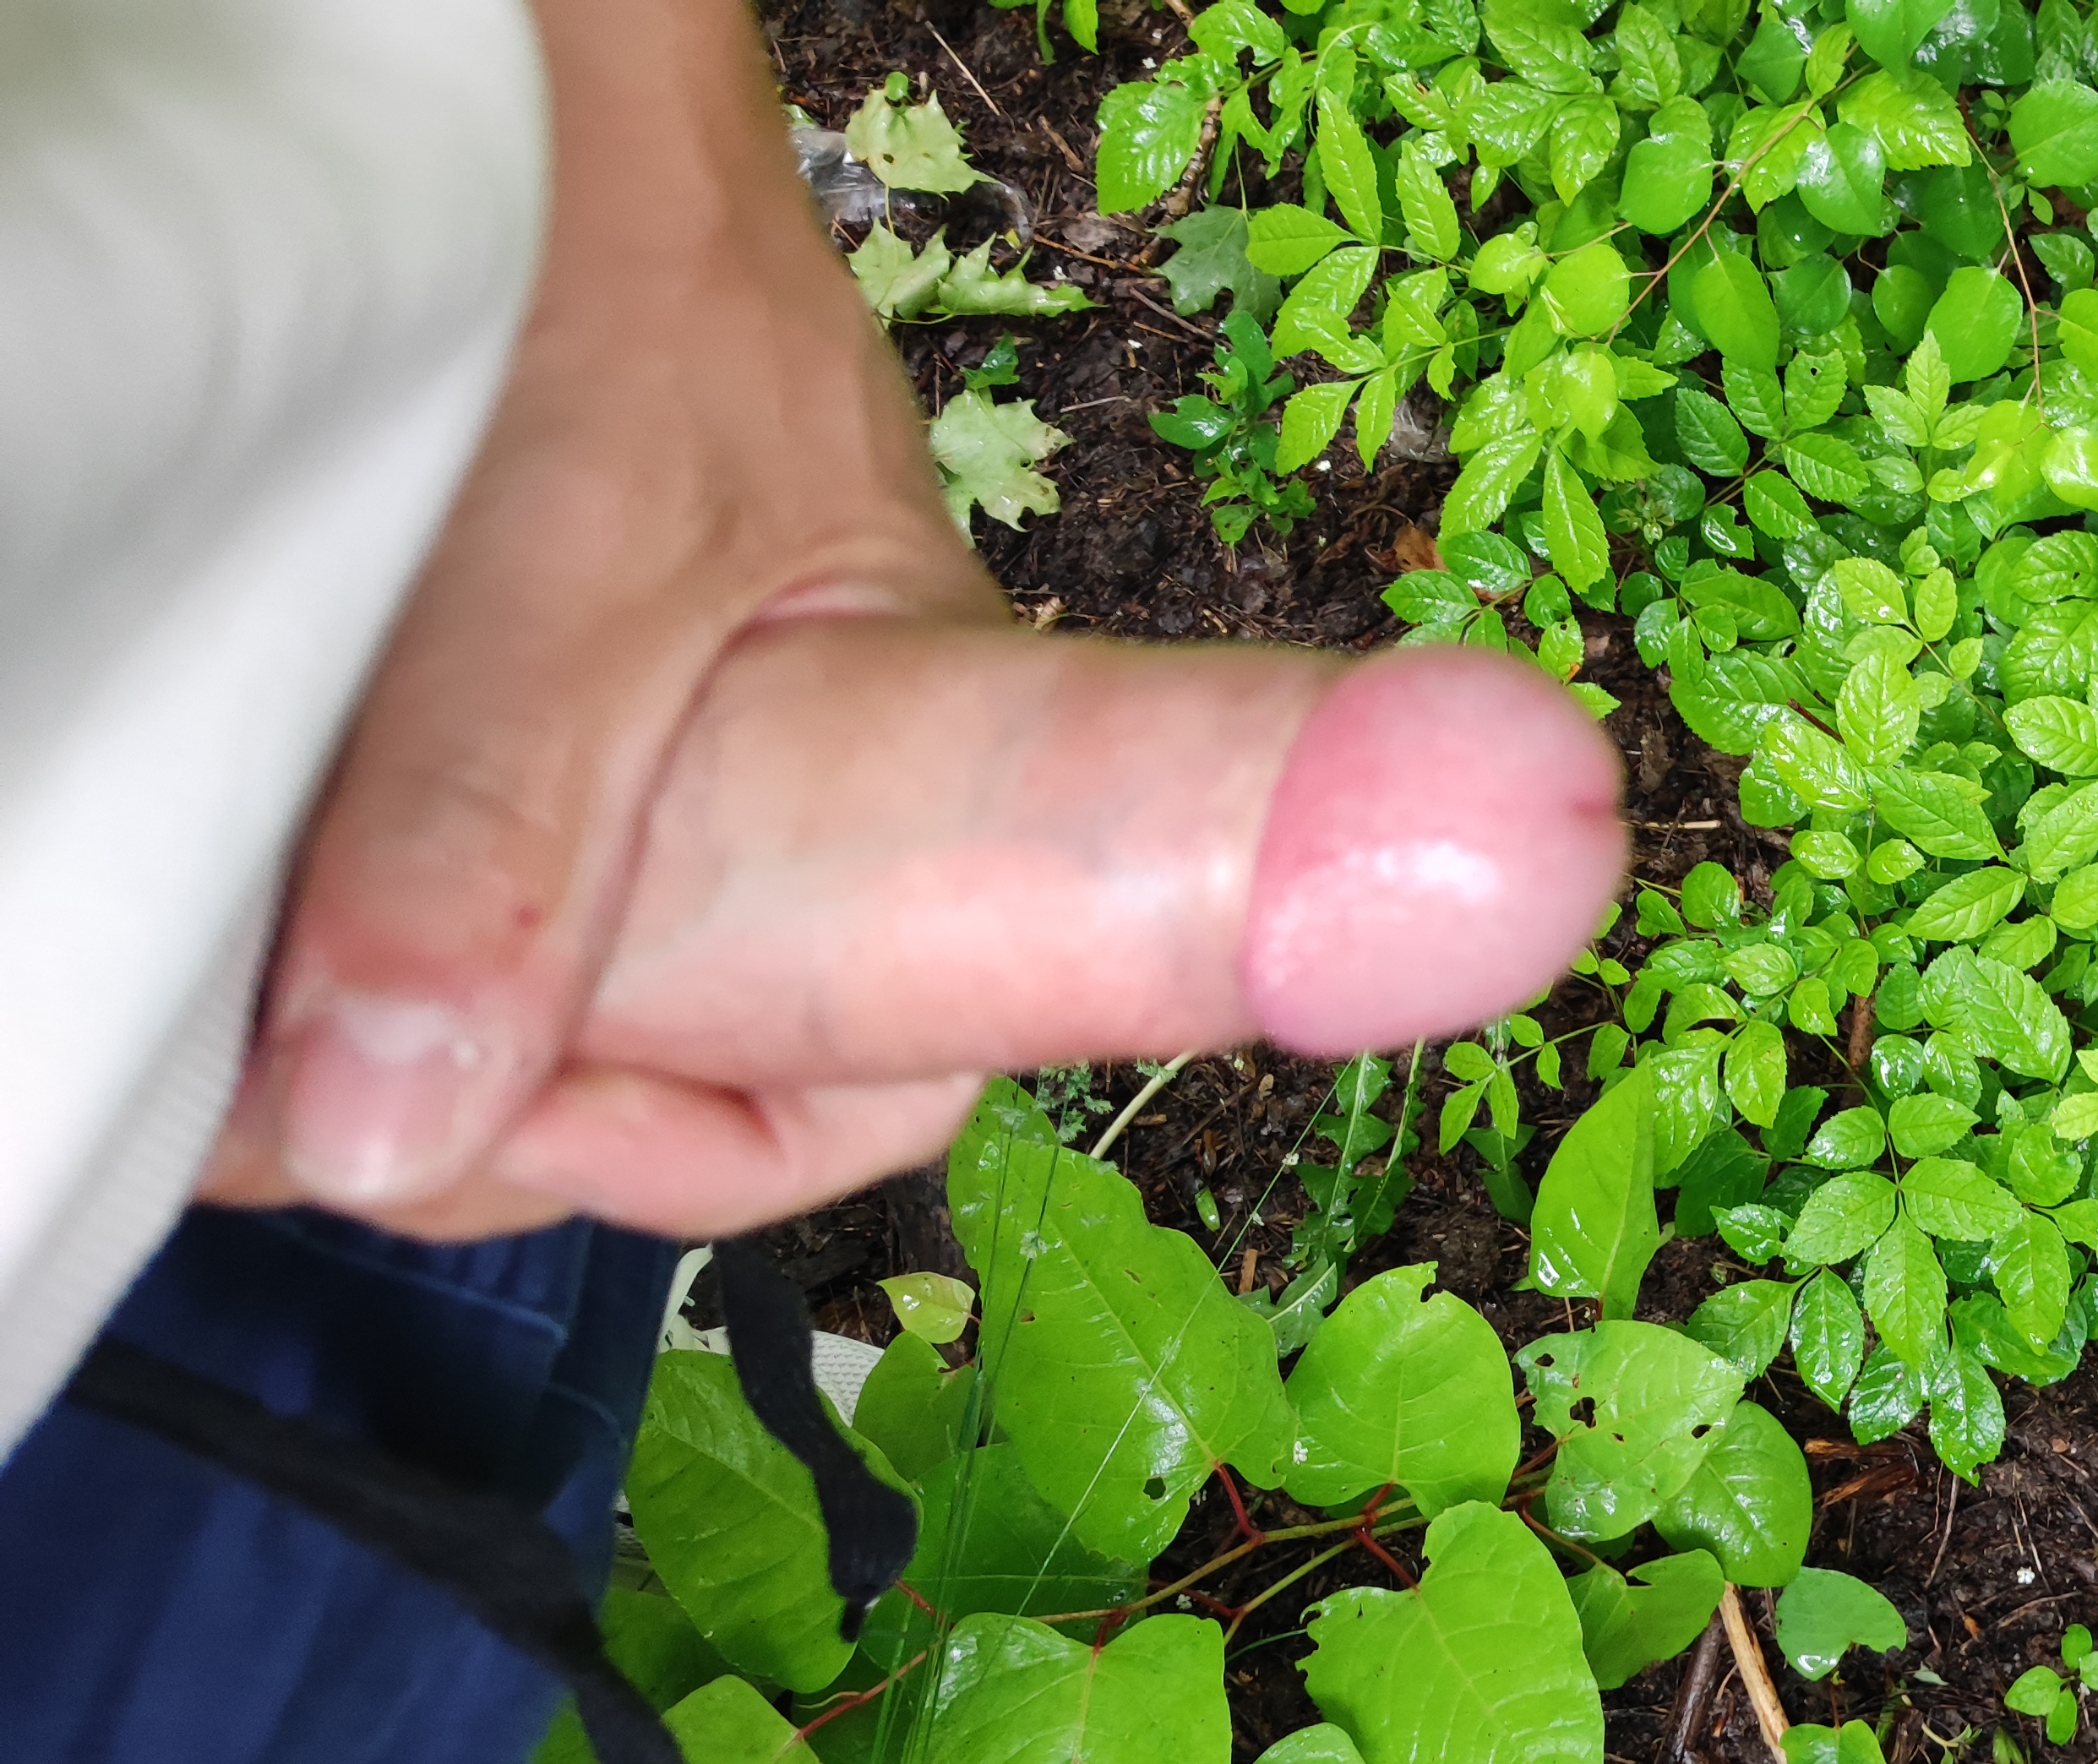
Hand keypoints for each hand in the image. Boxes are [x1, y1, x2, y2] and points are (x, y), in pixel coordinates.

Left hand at [194, 0, 1622, 1239]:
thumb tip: (399, 1124)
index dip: (695, 1150)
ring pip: (552, 995)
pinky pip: (444, 897)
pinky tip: (268, 925)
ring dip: (410, 1030)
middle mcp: (791, 805)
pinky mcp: (506, 719)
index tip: (508, 1125)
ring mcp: (647, 766)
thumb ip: (508, 835)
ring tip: (273, 1022)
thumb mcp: (584, 563)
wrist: (550, 84)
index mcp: (917, 789)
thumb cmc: (643, 263)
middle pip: (688, 1065)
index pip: (870, 1082)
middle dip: (508, 1109)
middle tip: (317, 1092)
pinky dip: (344, 942)